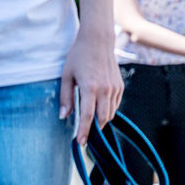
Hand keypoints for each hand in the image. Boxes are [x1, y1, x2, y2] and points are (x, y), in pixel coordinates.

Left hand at [61, 0, 121, 142]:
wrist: (98, 41)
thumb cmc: (78, 56)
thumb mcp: (66, 75)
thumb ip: (65, 97)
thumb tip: (64, 116)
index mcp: (90, 88)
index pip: (87, 116)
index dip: (84, 131)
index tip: (81, 143)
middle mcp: (105, 90)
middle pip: (102, 119)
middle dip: (94, 129)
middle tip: (86, 135)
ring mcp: (115, 89)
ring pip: (110, 113)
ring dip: (101, 119)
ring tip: (91, 121)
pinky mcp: (120, 87)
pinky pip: (114, 105)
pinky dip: (107, 110)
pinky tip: (98, 107)